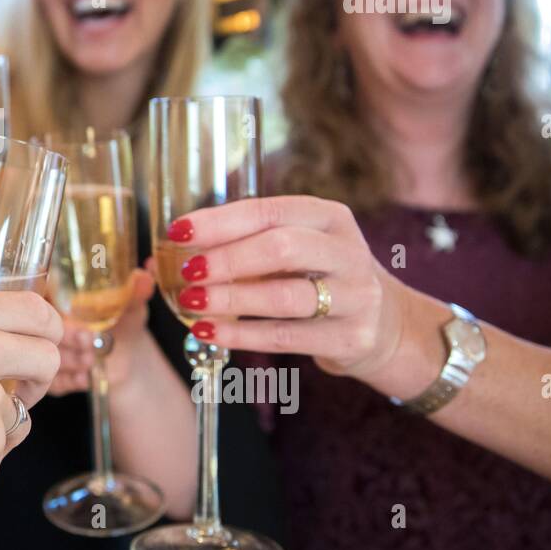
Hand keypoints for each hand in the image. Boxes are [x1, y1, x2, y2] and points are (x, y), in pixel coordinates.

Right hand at [49, 269, 157, 395]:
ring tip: (91, 359)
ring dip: (69, 358)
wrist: (126, 358)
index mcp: (60, 294)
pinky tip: (85, 378)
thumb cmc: (122, 323)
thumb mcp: (130, 306)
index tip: (72, 312)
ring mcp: (45, 348)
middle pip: (41, 324)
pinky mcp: (49, 375)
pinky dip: (69, 380)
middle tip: (88, 339)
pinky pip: (50, 380)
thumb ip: (136, 290)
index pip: (42, 291)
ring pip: (44, 353)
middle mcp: (47, 320)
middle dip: (66, 334)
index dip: (53, 303)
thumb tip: (147, 271)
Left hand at [163, 196, 404, 378]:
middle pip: (281, 248)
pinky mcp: (351, 338)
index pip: (268, 211)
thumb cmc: (320, 277)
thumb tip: (166, 255)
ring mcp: (355, 296)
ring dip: (231, 299)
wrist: (385, 325)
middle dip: (227, 259)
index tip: (178, 232)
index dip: (219, 221)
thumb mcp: (295, 250)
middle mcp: (348, 251)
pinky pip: (287, 337)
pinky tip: (209, 331)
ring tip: (191, 302)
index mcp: (329, 217)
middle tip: (188, 271)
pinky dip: (242, 334)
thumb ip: (240, 246)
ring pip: (284, 296)